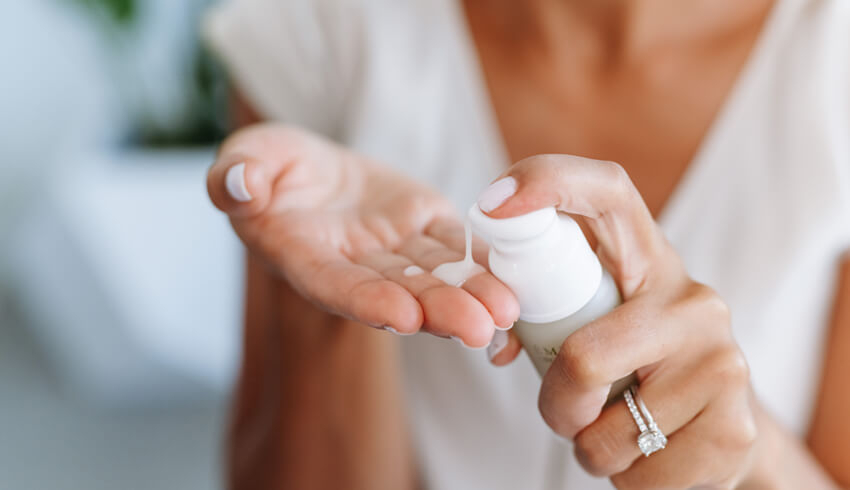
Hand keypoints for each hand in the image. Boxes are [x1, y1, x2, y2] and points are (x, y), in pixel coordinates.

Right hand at [207, 124, 517, 347]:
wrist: (309, 171)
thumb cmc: (268, 168)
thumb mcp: (245, 161)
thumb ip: (237, 176)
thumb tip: (238, 186)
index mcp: (305, 258)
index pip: (336, 285)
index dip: (366, 301)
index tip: (401, 317)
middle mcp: (356, 266)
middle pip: (398, 293)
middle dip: (437, 310)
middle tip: (478, 328)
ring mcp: (394, 251)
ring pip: (435, 275)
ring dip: (470, 293)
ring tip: (507, 311)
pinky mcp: (425, 228)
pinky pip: (457, 244)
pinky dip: (483, 258)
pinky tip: (515, 273)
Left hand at [483, 155, 758, 487]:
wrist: (719, 428)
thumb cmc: (634, 366)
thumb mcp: (594, 325)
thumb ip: (540, 315)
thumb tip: (494, 337)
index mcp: (647, 260)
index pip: (605, 193)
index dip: (546, 183)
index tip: (493, 203)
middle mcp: (693, 297)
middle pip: (582, 358)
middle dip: (558, 405)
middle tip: (572, 411)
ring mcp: (723, 360)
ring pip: (605, 432)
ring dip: (592, 448)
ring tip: (621, 430)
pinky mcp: (737, 428)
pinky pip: (640, 474)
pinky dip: (626, 479)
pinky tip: (651, 456)